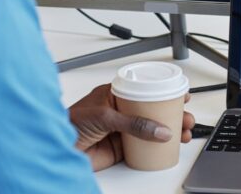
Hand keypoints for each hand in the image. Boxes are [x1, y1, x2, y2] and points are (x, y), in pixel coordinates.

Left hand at [67, 83, 195, 170]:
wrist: (55, 149)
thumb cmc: (70, 124)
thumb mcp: (105, 116)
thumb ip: (134, 123)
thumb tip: (160, 130)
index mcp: (116, 95)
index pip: (146, 90)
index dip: (165, 92)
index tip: (181, 96)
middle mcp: (121, 111)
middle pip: (154, 110)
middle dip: (173, 114)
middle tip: (186, 118)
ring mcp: (123, 129)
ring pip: (152, 128)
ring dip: (170, 130)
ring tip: (183, 134)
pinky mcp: (122, 147)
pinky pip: (145, 146)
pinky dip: (159, 147)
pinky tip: (168, 146)